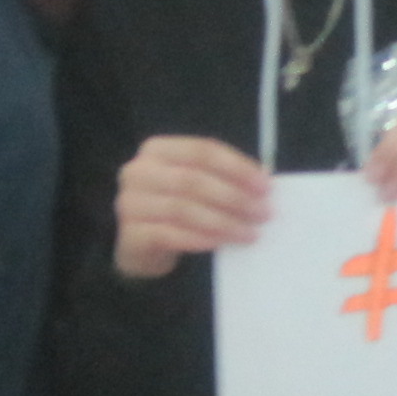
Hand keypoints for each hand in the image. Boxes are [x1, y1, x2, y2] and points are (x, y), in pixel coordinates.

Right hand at [115, 136, 271, 279]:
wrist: (141, 246)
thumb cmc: (175, 208)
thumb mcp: (194, 185)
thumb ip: (221, 178)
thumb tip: (262, 182)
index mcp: (158, 149)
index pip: (202, 151)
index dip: (236, 167)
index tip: (265, 186)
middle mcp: (139, 172)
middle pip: (193, 180)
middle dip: (234, 197)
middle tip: (263, 212)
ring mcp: (130, 203)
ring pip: (183, 209)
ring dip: (222, 222)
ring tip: (249, 232)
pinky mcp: (131, 234)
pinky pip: (170, 235)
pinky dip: (200, 239)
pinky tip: (221, 243)